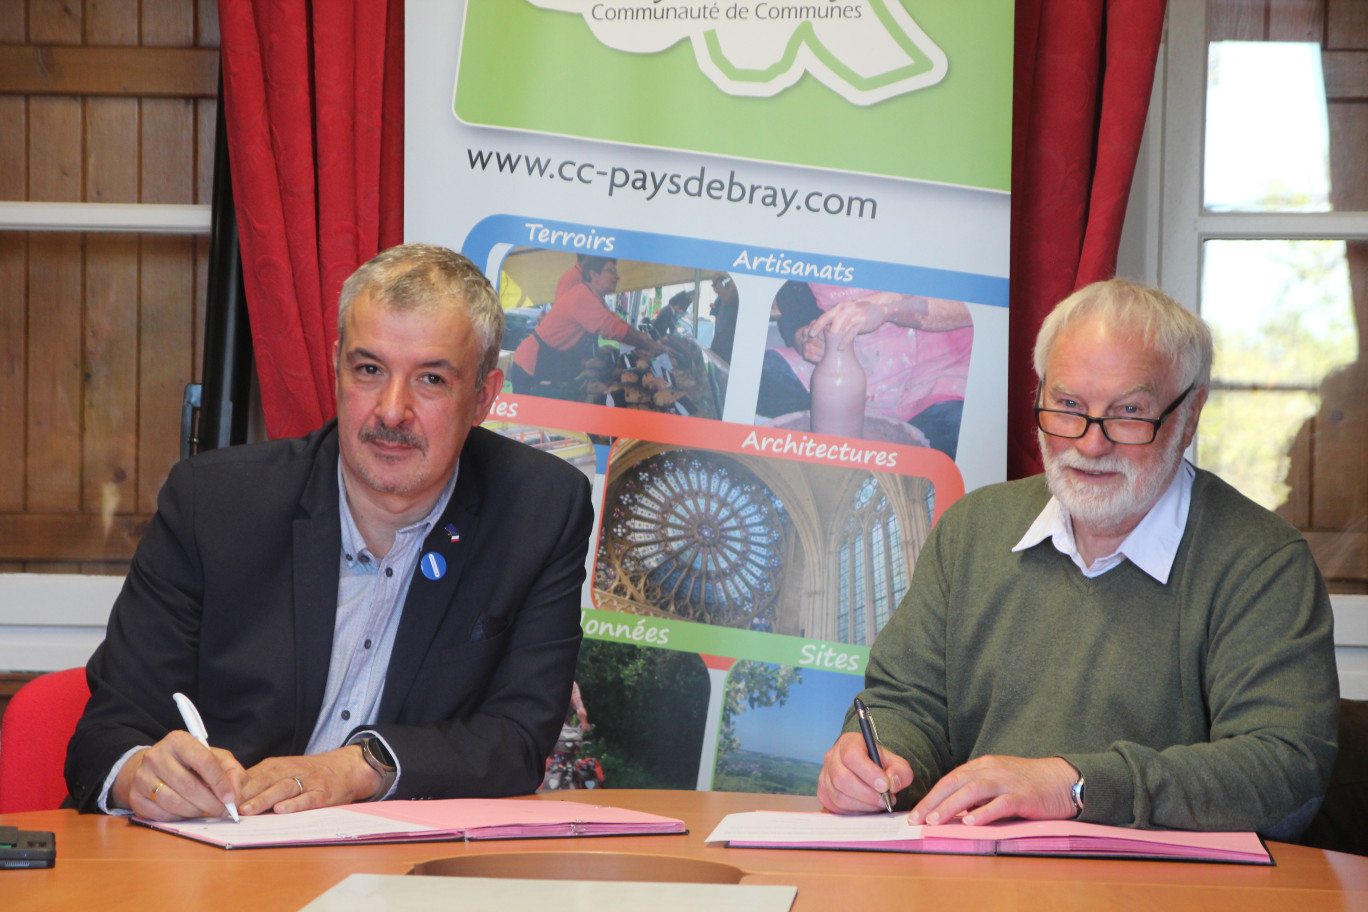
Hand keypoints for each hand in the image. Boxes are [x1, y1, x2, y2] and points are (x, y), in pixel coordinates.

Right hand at [114, 731, 244, 820]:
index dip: (220, 782)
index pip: (203, 761)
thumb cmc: (191, 763)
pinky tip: (188, 812)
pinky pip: (161, 814)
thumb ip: (232, 771)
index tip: (230, 797)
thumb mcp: (215, 758)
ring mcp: (142, 777)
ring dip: (196, 812)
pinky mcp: (135, 797)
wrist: (156, 768)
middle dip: (211, 803)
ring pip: (174, 803)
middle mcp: (156, 756)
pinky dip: (179, 818)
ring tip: (207, 811)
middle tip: (223, 811)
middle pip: (189, 785)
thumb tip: (234, 793)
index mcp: (178, 740)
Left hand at [237, 745, 380, 814]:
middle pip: (264, 781)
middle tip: (226, 808)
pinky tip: (282, 810)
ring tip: (247, 811)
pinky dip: (295, 804)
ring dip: (263, 799)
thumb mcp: (282, 771)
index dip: (233, 789)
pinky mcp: (323, 793)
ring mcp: (307, 782)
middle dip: (244, 795)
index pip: (251, 776)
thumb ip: (258, 783)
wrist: (345, 768)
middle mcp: (290, 771)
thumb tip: (227, 798)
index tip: (216, 801)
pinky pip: (308, 798)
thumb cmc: (307, 773)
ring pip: (282, 789)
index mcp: (275, 767)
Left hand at [799, 298, 887, 362]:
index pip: (824, 317)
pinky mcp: (861, 322)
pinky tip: (840, 348)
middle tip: (817, 344)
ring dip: (833, 340)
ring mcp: (853, 316)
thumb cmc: (860, 311)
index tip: (809, 334)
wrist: (879, 306)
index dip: (816, 326)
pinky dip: (844, 341)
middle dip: (822, 334)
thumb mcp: (847, 311)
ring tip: (828, 349)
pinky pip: (850, 333)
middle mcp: (844, 311)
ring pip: (840, 329)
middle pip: (830, 324)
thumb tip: (824, 328)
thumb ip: (836, 318)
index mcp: (839, 308)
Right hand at [817, 731, 911, 813]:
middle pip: (842, 779)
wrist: (869, 770)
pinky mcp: (824, 793)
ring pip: (839, 796)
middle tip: (885, 799)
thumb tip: (891, 784)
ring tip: (879, 803)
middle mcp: (832, 757)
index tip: (885, 785)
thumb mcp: (896, 763)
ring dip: (863, 805)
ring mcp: (825, 776)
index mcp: (848, 743)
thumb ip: (900, 771)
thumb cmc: (880, 765)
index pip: (851, 756)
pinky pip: (837, 807)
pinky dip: (856, 811)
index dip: (869, 773)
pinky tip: (868, 806)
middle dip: (867, 794)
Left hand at [908, 755, 1075, 825]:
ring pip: (974, 790)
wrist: (1063, 779)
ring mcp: (1008, 782)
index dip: (932, 796)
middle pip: (956, 783)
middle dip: (934, 802)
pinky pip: (1001, 803)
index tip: (916, 814)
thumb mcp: (997, 782)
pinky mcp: (1024, 796)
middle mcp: (992, 770)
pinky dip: (984, 812)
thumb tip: (953, 812)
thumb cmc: (1027, 784)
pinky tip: (970, 823)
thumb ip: (977, 794)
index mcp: (983, 766)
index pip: (950, 779)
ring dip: (952, 806)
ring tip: (936, 821)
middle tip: (918, 819)